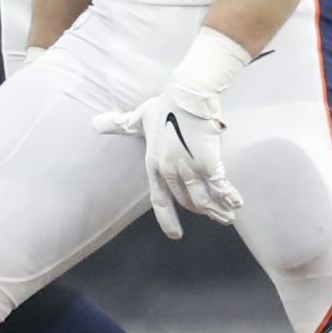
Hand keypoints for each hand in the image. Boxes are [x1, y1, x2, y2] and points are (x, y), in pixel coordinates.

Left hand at [92, 29, 249, 239]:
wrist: (187, 97)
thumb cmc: (165, 106)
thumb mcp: (138, 118)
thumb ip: (119, 124)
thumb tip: (95, 123)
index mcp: (154, 166)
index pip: (159, 201)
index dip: (168, 219)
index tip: (175, 234)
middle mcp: (170, 172)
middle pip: (187, 201)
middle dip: (200, 212)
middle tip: (213, 218)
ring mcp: (190, 168)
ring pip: (203, 199)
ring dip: (216, 211)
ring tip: (227, 219)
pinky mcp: (209, 161)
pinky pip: (219, 186)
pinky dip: (228, 197)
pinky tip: (236, 204)